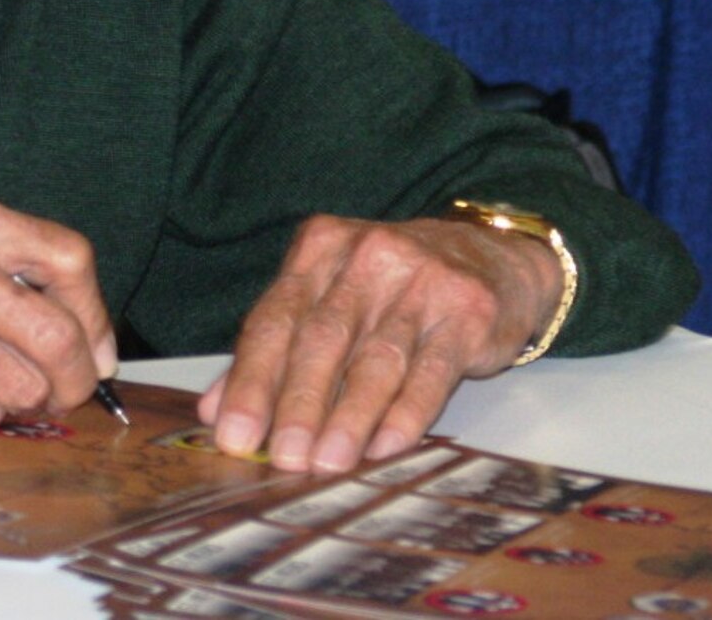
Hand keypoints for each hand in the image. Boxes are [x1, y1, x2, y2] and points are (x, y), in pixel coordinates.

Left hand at [197, 215, 561, 473]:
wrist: (497, 258)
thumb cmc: (398, 289)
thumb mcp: (332, 299)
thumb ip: (276, 348)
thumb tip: (213, 409)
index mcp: (323, 248)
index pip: (276, 318)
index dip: (253, 381)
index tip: (234, 436)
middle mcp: (371, 256)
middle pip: (324, 338)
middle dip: (299, 404)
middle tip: (284, 458)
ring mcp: (423, 280)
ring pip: (376, 358)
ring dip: (350, 416)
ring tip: (329, 464)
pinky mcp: (468, 310)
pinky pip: (432, 369)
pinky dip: (406, 412)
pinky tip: (385, 446)